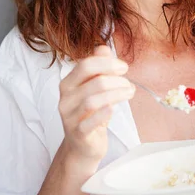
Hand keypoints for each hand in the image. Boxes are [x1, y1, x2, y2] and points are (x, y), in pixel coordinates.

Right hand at [58, 45, 134, 164]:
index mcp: (68, 84)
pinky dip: (104, 113)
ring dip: (117, 95)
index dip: (107, 63)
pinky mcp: (78, 133)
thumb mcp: (93, 89)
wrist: (82, 146)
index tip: (124, 67)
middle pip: (93, 82)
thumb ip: (97, 68)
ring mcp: (69, 117)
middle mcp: (65, 99)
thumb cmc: (90, 114)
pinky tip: (114, 108)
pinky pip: (90, 121)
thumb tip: (103, 48)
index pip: (86, 65)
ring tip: (129, 93)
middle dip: (116, 80)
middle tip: (129, 84)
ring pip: (94, 100)